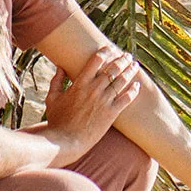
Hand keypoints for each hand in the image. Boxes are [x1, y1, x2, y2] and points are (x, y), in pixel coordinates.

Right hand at [44, 44, 140, 161]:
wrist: (66, 141)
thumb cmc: (57, 121)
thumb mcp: (52, 98)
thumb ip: (56, 81)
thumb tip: (60, 67)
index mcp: (80, 83)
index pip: (96, 60)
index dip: (105, 52)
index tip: (110, 48)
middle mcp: (94, 89)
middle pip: (113, 68)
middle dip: (122, 59)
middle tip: (127, 55)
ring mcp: (104, 101)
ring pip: (121, 81)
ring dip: (130, 71)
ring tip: (135, 65)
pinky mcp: (111, 114)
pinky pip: (126, 99)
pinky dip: (133, 90)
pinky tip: (137, 85)